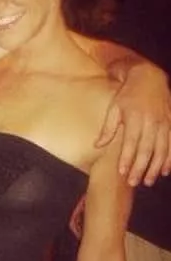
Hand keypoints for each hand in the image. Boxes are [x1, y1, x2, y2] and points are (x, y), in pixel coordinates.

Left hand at [96, 63, 170, 185]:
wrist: (148, 78)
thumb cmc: (126, 95)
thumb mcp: (113, 108)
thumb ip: (108, 128)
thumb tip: (97, 146)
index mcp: (135, 118)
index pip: (130, 143)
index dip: (127, 159)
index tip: (122, 172)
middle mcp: (151, 122)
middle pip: (146, 150)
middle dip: (140, 168)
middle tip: (134, 182)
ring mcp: (164, 122)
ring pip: (162, 149)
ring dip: (155, 167)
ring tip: (148, 181)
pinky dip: (170, 158)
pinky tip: (165, 171)